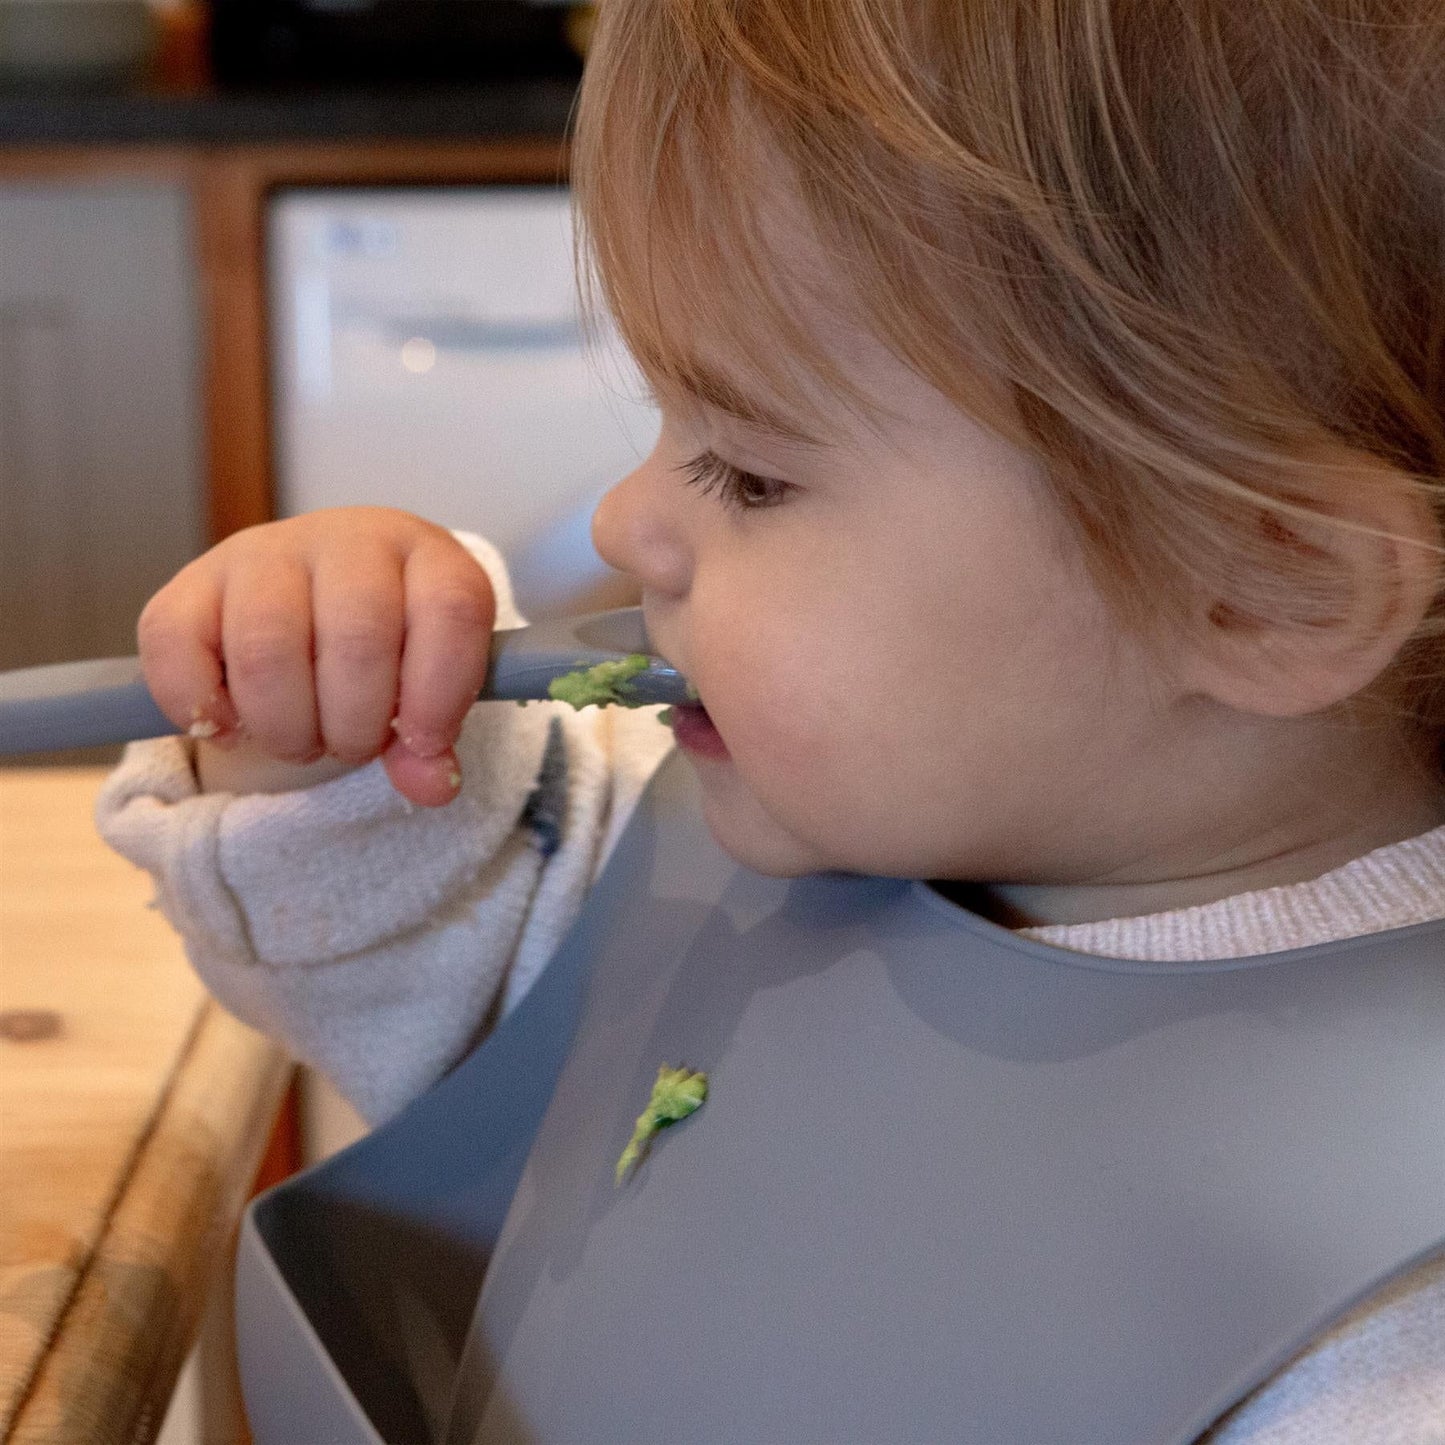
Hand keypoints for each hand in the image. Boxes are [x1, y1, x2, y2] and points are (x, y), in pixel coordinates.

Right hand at [137, 507, 495, 806]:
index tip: (422, 743)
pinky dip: (203, 708)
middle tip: (352, 745)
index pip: (450, 609)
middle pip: (358, 639)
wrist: (310, 605)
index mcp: (425, 555)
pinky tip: (231, 725)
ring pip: (267, 649)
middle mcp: (347, 539)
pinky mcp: (191, 582)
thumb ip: (431, 737)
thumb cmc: (385, 651)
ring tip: (300, 739)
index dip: (440, 691)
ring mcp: (264, 552)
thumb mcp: (423, 689)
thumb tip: (432, 785)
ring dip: (286, 726)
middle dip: (356, 723)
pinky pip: (178, 646)